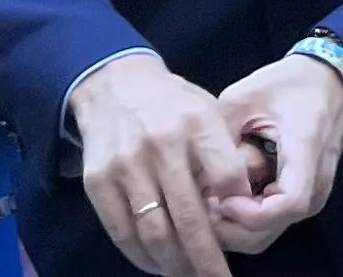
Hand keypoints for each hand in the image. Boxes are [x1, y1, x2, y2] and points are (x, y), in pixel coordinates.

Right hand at [67, 52, 251, 276]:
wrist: (113, 84)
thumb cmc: (173, 104)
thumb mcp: (209, 111)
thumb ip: (225, 154)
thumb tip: (242, 205)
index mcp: (197, 122)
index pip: (227, 176)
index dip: (238, 207)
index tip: (244, 226)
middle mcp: (161, 144)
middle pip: (189, 215)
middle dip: (207, 257)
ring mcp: (126, 165)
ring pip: (154, 231)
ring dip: (175, 263)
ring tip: (190, 275)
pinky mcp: (98, 182)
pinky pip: (122, 231)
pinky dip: (141, 256)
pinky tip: (159, 264)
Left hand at [208, 50, 342, 255]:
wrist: (330, 81)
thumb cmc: (288, 84)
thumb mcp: (244, 97)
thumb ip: (218, 136)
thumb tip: (190, 178)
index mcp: (306, 147)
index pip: (288, 203)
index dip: (249, 213)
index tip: (221, 198)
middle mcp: (316, 178)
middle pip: (272, 229)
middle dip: (230, 227)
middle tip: (202, 205)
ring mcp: (314, 191)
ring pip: (270, 233)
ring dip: (235, 226)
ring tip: (210, 202)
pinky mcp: (306, 197)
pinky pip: (275, 223)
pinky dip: (246, 221)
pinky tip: (226, 200)